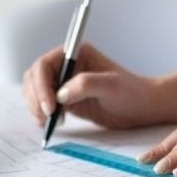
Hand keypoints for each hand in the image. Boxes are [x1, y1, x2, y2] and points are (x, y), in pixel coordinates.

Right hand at [22, 43, 162, 129]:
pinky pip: (43, 104)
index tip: (50, 106)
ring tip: (48, 122)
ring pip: (35, 91)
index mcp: (76, 53)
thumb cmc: (131, 92)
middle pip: (35, 77)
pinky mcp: (65, 99)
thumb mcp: (111, 86)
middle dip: (35, 97)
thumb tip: (61, 94)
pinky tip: (51, 123)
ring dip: (35, 106)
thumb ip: (85, 84)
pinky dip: (41, 114)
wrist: (142, 108)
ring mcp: (64, 82)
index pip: (45, 65)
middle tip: (46, 117)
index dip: (41, 85)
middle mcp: (67, 65)